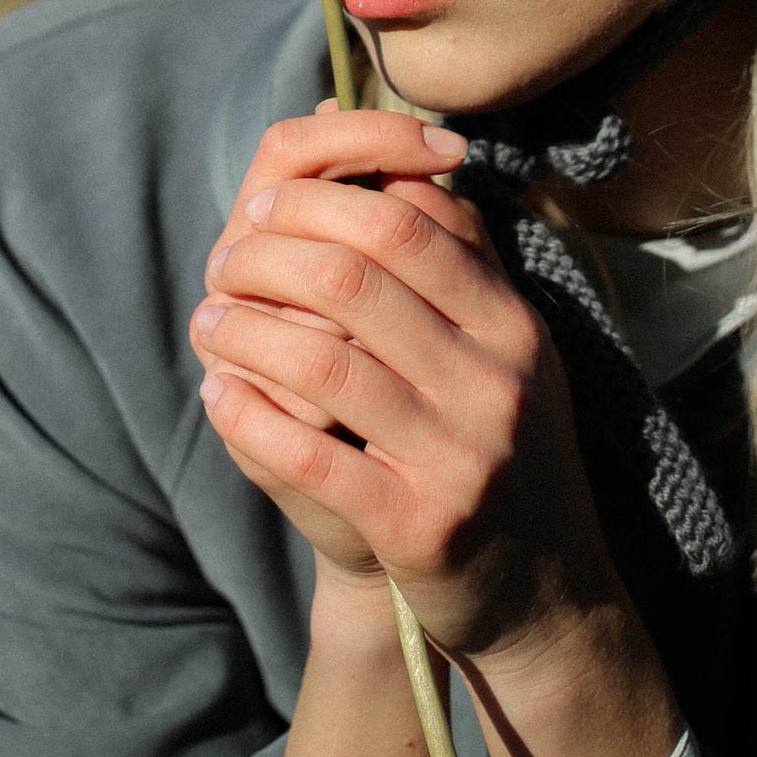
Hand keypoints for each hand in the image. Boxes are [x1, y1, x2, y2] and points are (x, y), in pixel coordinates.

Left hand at [189, 106, 619, 660]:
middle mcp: (496, 382)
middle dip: (270, 256)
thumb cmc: (502, 447)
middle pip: (358, 278)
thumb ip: (461, 259)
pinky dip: (249, 417)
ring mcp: (461, 457)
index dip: (325, 202)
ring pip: (324, 361)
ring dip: (245, 332)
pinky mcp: (420, 528)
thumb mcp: (505, 349)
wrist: (546, 594)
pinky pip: (312, 456)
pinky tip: (219, 396)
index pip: (411, 222)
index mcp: (514, 326)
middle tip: (224, 259)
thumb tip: (400, 162)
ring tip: (210, 322)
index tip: (268, 204)